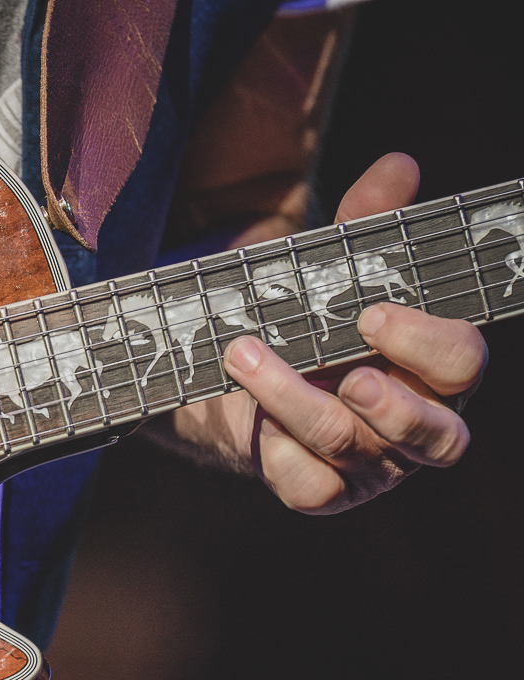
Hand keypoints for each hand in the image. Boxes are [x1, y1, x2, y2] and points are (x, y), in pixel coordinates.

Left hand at [170, 153, 487, 512]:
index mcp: (435, 370)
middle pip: (436, 435)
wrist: (240, 379)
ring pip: (352, 448)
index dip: (424, 342)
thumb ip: (364, 225)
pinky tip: (252, 418)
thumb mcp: (330, 271)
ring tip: (245, 355)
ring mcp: (371, 467)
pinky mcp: (323, 492)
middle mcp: (416, 425)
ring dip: (293, 399)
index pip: (462, 364)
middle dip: (390, 405)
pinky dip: (278, 451)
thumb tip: (398, 166)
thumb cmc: (307, 323)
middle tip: (349, 373)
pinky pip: (311, 486)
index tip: (372, 313)